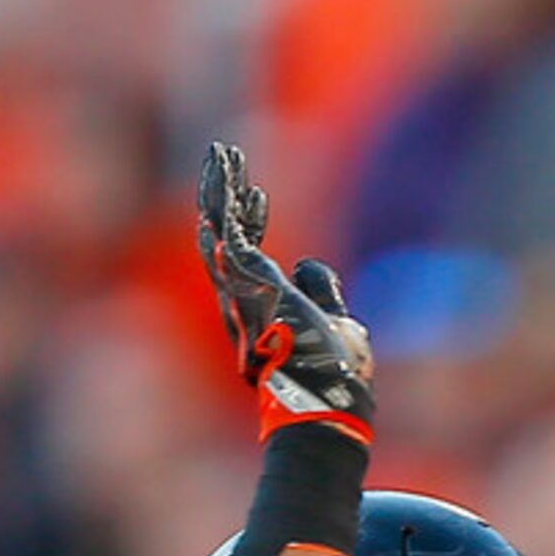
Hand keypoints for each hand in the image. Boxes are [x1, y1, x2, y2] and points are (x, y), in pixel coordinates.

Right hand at [196, 140, 374, 443]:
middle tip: (224, 155)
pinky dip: (227, 212)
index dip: (251, 219)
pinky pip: (229, 245)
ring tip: (221, 155)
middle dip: (222, 192)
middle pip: (222, 234)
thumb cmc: (333, 374)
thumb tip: (312, 263)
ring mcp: (241, 297)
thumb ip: (324, 292)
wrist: (329, 401)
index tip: (260, 192)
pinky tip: (226, 182)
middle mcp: (241, 299)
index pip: (247, 251)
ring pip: (218, 232)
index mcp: (262, 303)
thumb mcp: (336, 322)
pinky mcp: (249, 293)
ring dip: (219, 191)